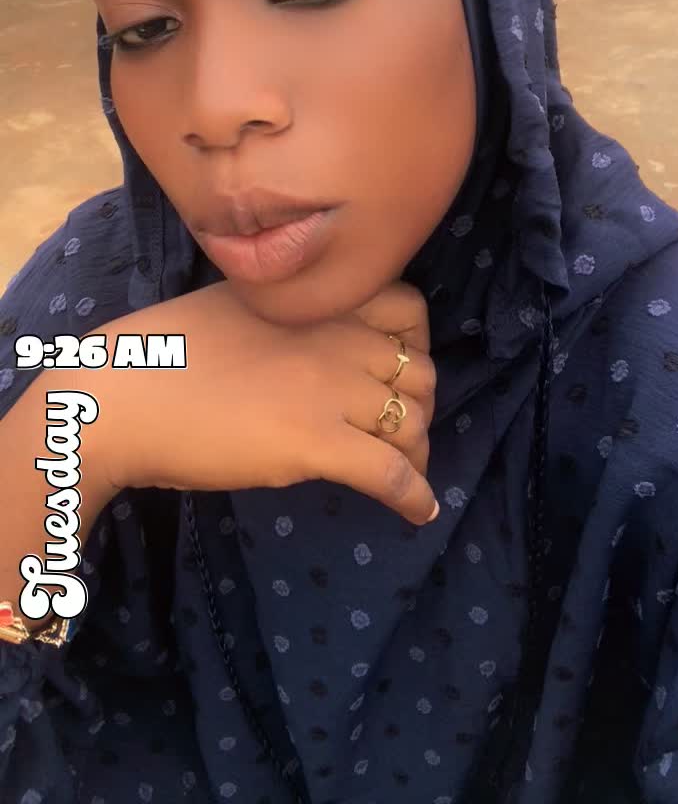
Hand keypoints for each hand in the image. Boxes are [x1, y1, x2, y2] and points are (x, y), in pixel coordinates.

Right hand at [94, 280, 437, 526]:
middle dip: (420, 407)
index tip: (398, 371)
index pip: (409, 308)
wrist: (121, 397)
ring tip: (404, 476)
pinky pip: (391, 473)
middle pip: (421, 373)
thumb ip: (293, 317)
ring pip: (413, 424)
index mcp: (316, 301)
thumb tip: (319, 342)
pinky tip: (417, 512)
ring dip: (417, 454)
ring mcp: (329, 389)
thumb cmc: (166, 354)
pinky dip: (414, 496)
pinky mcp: (316, 443)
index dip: (416, 344)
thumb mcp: (242, 305)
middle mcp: (335, 337)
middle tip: (397, 434)